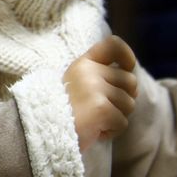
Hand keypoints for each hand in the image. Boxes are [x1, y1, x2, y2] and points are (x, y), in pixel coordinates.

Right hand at [62, 35, 139, 151]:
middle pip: (130, 81)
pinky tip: (94, 131)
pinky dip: (111, 131)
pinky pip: (122, 122)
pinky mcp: (102, 108)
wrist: (43, 131)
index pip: (113, 45)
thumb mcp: (78, 84)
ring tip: (96, 121)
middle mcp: (90, 71)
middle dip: (124, 99)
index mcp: (84, 63)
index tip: (128, 68)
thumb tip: (133, 86)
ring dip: (117, 117)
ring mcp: (95, 89)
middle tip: (104, 109)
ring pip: (129, 104)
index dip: (128, 55)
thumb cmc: (64, 111)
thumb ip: (100, 76)